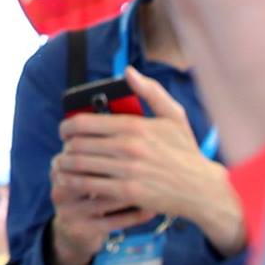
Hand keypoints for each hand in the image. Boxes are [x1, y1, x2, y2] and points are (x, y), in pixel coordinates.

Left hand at [52, 67, 245, 258]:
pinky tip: (72, 183)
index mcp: (134, 125)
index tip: (64, 131)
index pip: (85, 122)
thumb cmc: (186, 151)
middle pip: (78, 144)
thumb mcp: (174, 116)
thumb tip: (127, 71)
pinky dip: (74, 184)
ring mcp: (127, 171)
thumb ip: (150, 91)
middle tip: (64, 149)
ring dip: (64, 165)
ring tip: (61, 165)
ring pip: (80, 166)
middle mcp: (128, 147)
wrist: (203, 189)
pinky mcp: (128, 192)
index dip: (66, 127)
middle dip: (65, 147)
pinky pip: (90, 187)